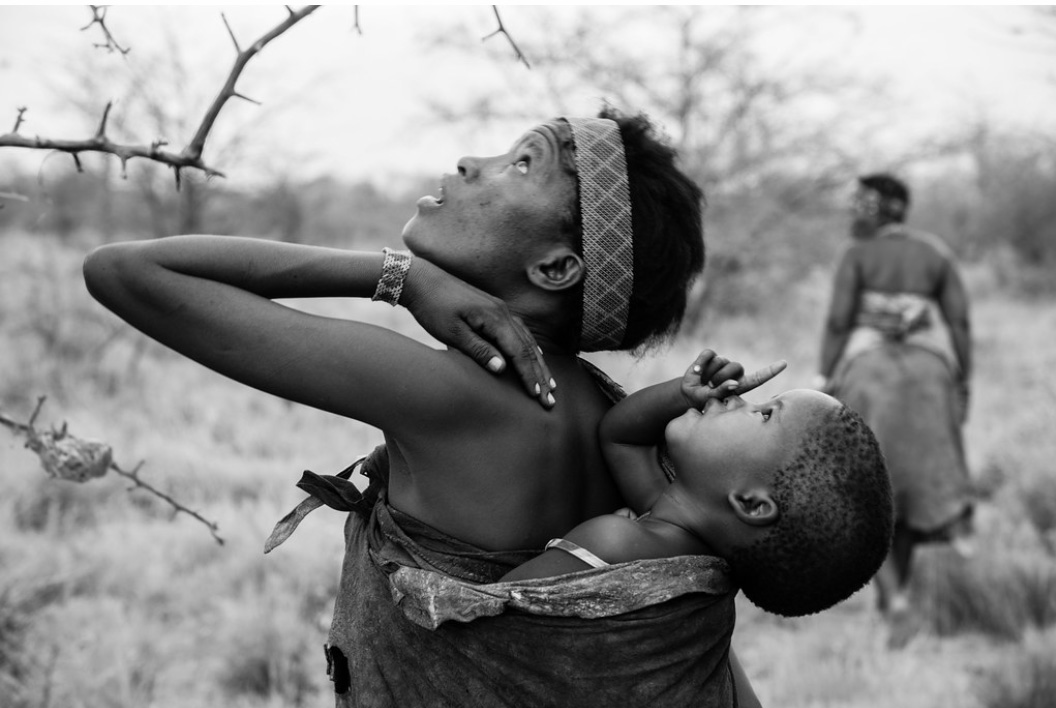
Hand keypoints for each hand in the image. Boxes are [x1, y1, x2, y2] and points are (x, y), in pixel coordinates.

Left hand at [400, 257, 554, 407]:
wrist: (422, 279)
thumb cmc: (433, 307)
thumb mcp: (452, 333)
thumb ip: (478, 350)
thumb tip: (501, 369)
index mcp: (494, 318)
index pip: (519, 353)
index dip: (529, 376)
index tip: (537, 396)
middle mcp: (503, 312)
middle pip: (529, 347)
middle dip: (540, 374)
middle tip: (550, 398)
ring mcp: (500, 308)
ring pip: (527, 339)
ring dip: (538, 362)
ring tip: (548, 382)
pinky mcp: (493, 308)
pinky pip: (519, 331)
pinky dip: (530, 347)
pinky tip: (535, 355)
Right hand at [680, 349, 786, 407]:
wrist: (688, 393)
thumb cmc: (703, 400)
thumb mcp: (712, 400)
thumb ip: (723, 392)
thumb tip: (734, 383)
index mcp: (740, 385)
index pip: (759, 377)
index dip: (771, 370)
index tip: (784, 363)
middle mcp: (734, 373)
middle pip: (736, 366)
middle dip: (721, 376)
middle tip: (710, 386)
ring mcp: (723, 363)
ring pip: (721, 360)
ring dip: (709, 372)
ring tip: (703, 382)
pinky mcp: (710, 356)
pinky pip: (709, 354)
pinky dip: (701, 363)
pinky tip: (697, 372)